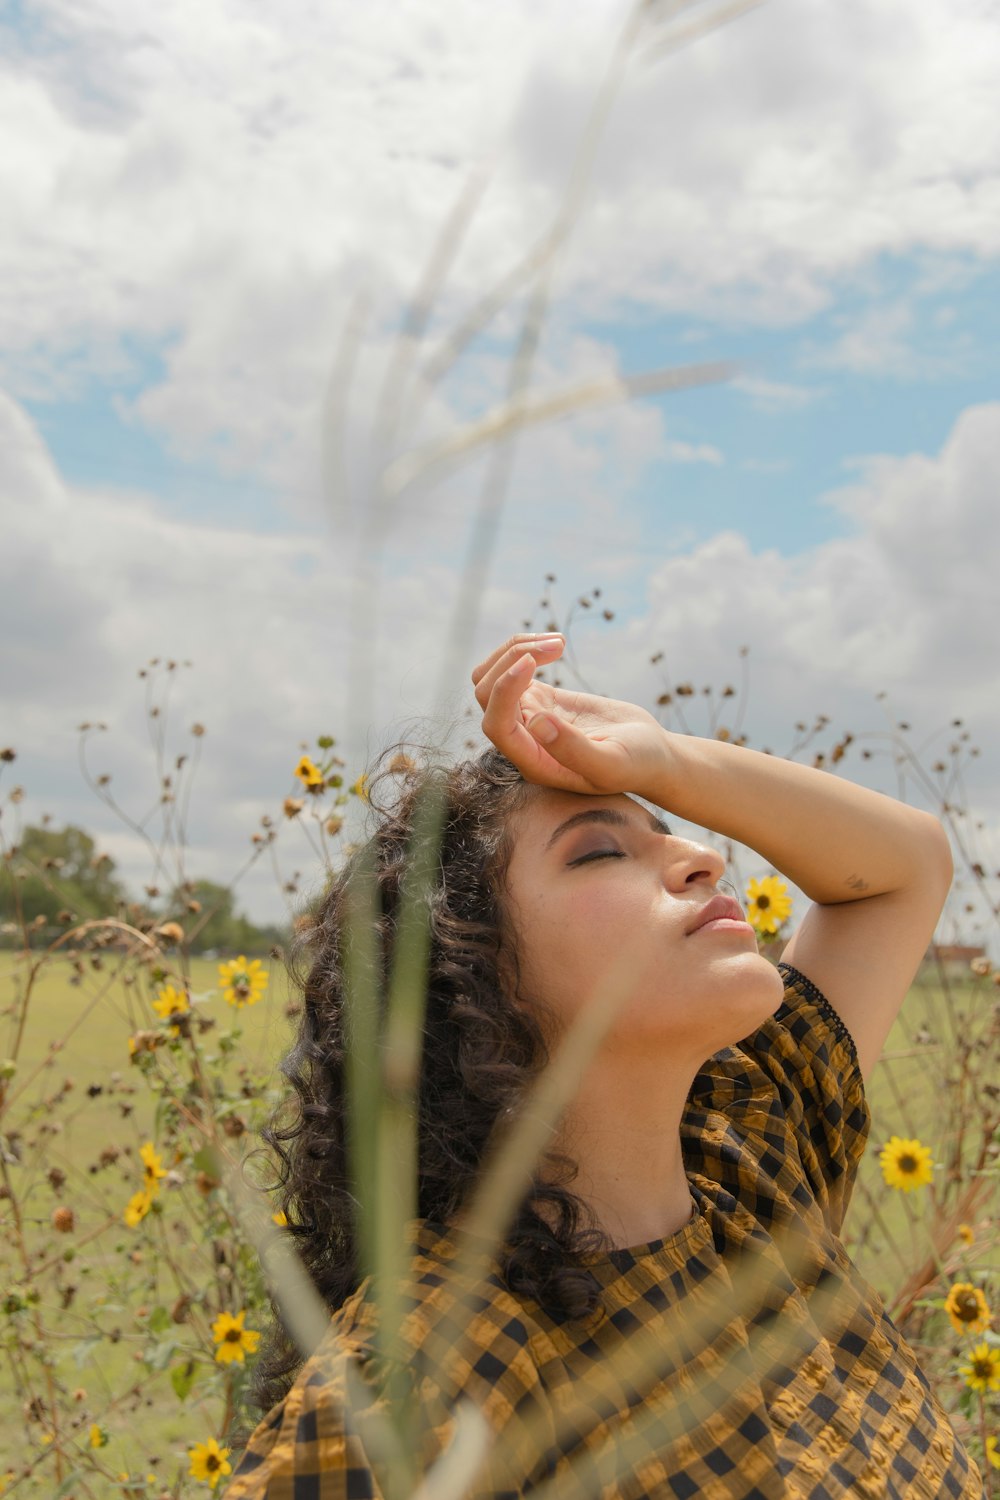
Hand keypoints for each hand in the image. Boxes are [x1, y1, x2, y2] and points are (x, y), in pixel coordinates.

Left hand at [471, 634, 670, 797]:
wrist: (650, 755)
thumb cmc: (635, 765)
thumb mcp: (612, 763)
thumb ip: (574, 751)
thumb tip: (535, 722)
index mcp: (534, 761)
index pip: (497, 725)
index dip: (504, 690)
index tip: (531, 661)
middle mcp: (523, 739)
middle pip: (486, 693)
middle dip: (511, 660)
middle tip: (557, 645)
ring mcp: (529, 716)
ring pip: (493, 676)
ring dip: (517, 650)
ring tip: (559, 642)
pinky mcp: (540, 698)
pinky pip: (514, 669)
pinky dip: (528, 649)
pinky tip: (559, 644)